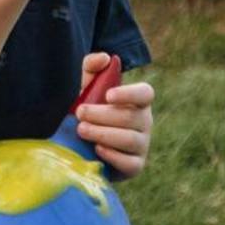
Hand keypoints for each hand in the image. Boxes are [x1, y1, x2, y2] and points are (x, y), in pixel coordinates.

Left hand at [74, 52, 152, 177]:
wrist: (83, 148)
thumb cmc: (89, 112)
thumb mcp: (86, 89)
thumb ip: (91, 68)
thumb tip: (105, 58)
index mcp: (137, 101)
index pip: (145, 93)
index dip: (129, 93)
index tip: (108, 95)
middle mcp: (145, 122)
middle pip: (129, 117)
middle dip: (101, 115)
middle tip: (79, 113)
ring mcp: (143, 145)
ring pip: (129, 139)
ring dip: (103, 133)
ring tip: (81, 129)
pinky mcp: (136, 166)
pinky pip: (130, 163)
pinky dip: (113, 156)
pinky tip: (97, 149)